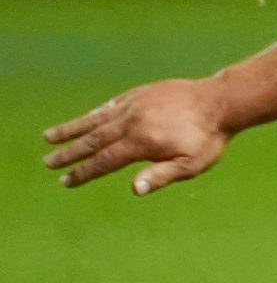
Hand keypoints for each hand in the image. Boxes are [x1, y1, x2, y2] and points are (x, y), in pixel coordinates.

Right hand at [43, 79, 231, 195]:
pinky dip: (95, 114)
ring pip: (96, 119)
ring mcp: (134, 105)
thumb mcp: (192, 164)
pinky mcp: (140, 93)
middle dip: (69, 153)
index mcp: (141, 142)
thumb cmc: (209, 138)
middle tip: (48, 163)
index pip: (104, 161)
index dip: (84, 172)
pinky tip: (85, 120)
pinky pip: (111, 105)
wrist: (222, 101)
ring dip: (72, 129)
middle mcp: (132, 121)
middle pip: (93, 140)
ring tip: (49, 137)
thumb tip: (135, 189)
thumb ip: (162, 175)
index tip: (66, 181)